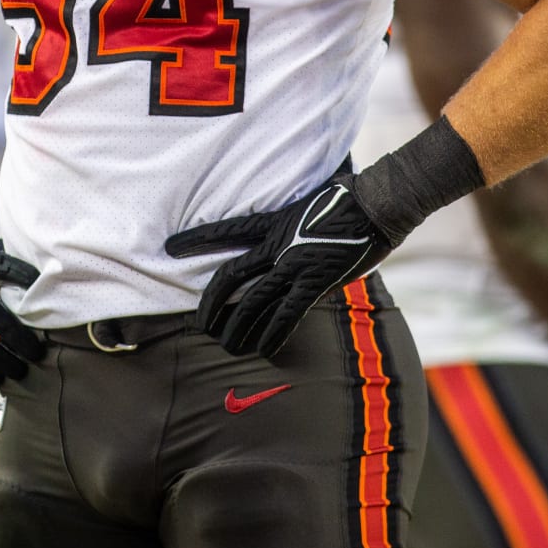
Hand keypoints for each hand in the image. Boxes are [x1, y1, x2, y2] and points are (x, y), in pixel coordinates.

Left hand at [166, 176, 398, 357]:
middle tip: (199, 324)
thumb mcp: (310, 200)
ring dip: (237, 327)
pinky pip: (287, 314)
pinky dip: (273, 334)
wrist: (377, 203)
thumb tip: (293, 218)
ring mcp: (295, 264)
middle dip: (210, 302)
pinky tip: (263, 350)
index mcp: (275, 222)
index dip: (197, 240)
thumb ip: (294, 216)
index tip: (170, 248)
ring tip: (227, 346)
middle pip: (232, 276)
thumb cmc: (350, 197)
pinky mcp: (315, 282)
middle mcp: (278, 245)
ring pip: (254, 301)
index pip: (228, 231)